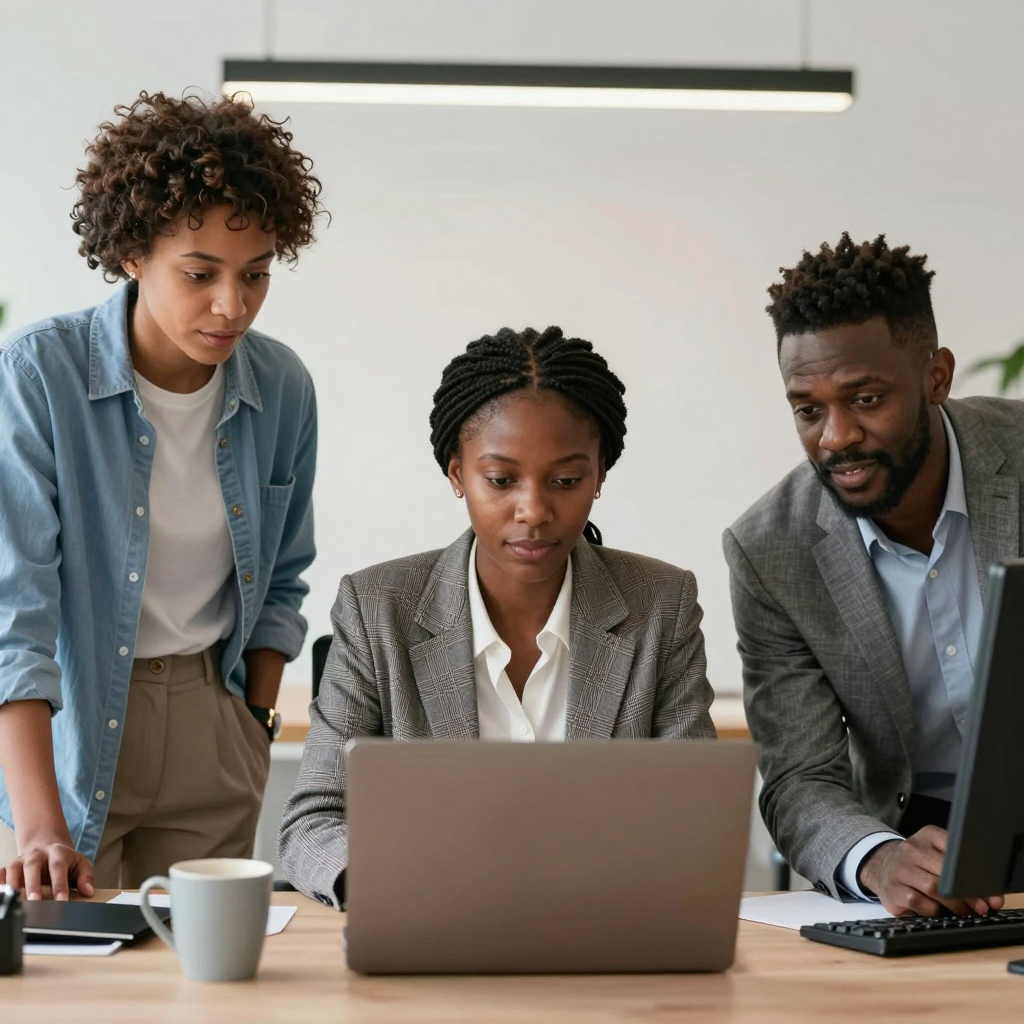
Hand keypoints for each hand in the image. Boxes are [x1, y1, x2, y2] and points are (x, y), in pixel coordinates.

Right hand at [0, 838, 94, 900]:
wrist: (46, 845)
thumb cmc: (64, 860)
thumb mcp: (80, 863)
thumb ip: (86, 876)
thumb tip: (88, 891)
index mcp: (58, 853)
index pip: (58, 867)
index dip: (60, 884)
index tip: (62, 901)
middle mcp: (37, 854)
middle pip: (33, 867)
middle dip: (33, 884)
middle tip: (35, 901)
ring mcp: (22, 860)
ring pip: (14, 870)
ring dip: (13, 885)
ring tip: (15, 901)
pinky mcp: (10, 867)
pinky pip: (2, 872)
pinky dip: (0, 881)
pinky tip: (2, 892)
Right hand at [859, 826, 1004, 916]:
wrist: (882, 865)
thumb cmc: (919, 864)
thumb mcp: (936, 855)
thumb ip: (960, 869)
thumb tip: (992, 898)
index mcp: (928, 835)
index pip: (955, 849)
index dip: (973, 871)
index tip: (987, 888)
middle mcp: (911, 849)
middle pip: (946, 872)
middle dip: (968, 893)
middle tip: (982, 906)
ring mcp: (900, 869)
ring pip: (933, 888)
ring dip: (954, 904)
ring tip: (964, 911)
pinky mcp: (893, 889)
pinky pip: (918, 901)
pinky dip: (932, 909)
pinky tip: (937, 910)